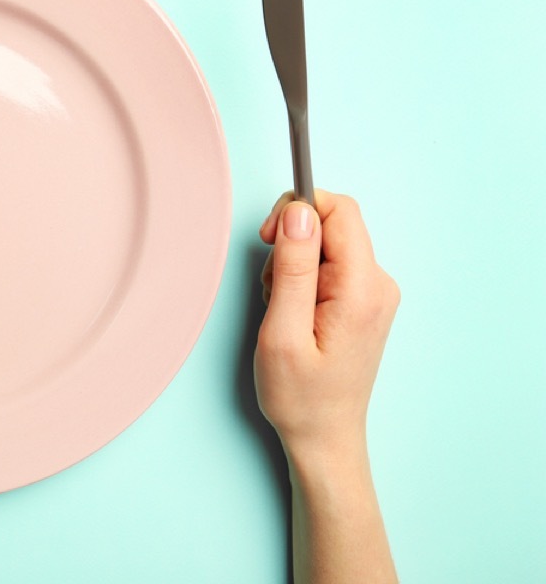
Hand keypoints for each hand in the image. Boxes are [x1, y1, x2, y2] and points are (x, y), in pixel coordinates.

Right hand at [254, 189, 399, 583]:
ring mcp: (376, 293)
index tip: (268, 239)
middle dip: (292, 240)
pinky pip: (333, 264)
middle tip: (271, 285)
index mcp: (362, 290)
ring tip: (283, 307)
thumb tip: (298, 211)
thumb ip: (291, 267)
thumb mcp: (282, 332)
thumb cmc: (300, 396)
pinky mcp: (366, 301)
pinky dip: (306, 277)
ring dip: (296, 262)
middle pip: (334, 223)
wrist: (324, 438)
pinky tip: (295, 311)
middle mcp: (379, 285)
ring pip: (330, 243)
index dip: (297, 211)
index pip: (339, 211)